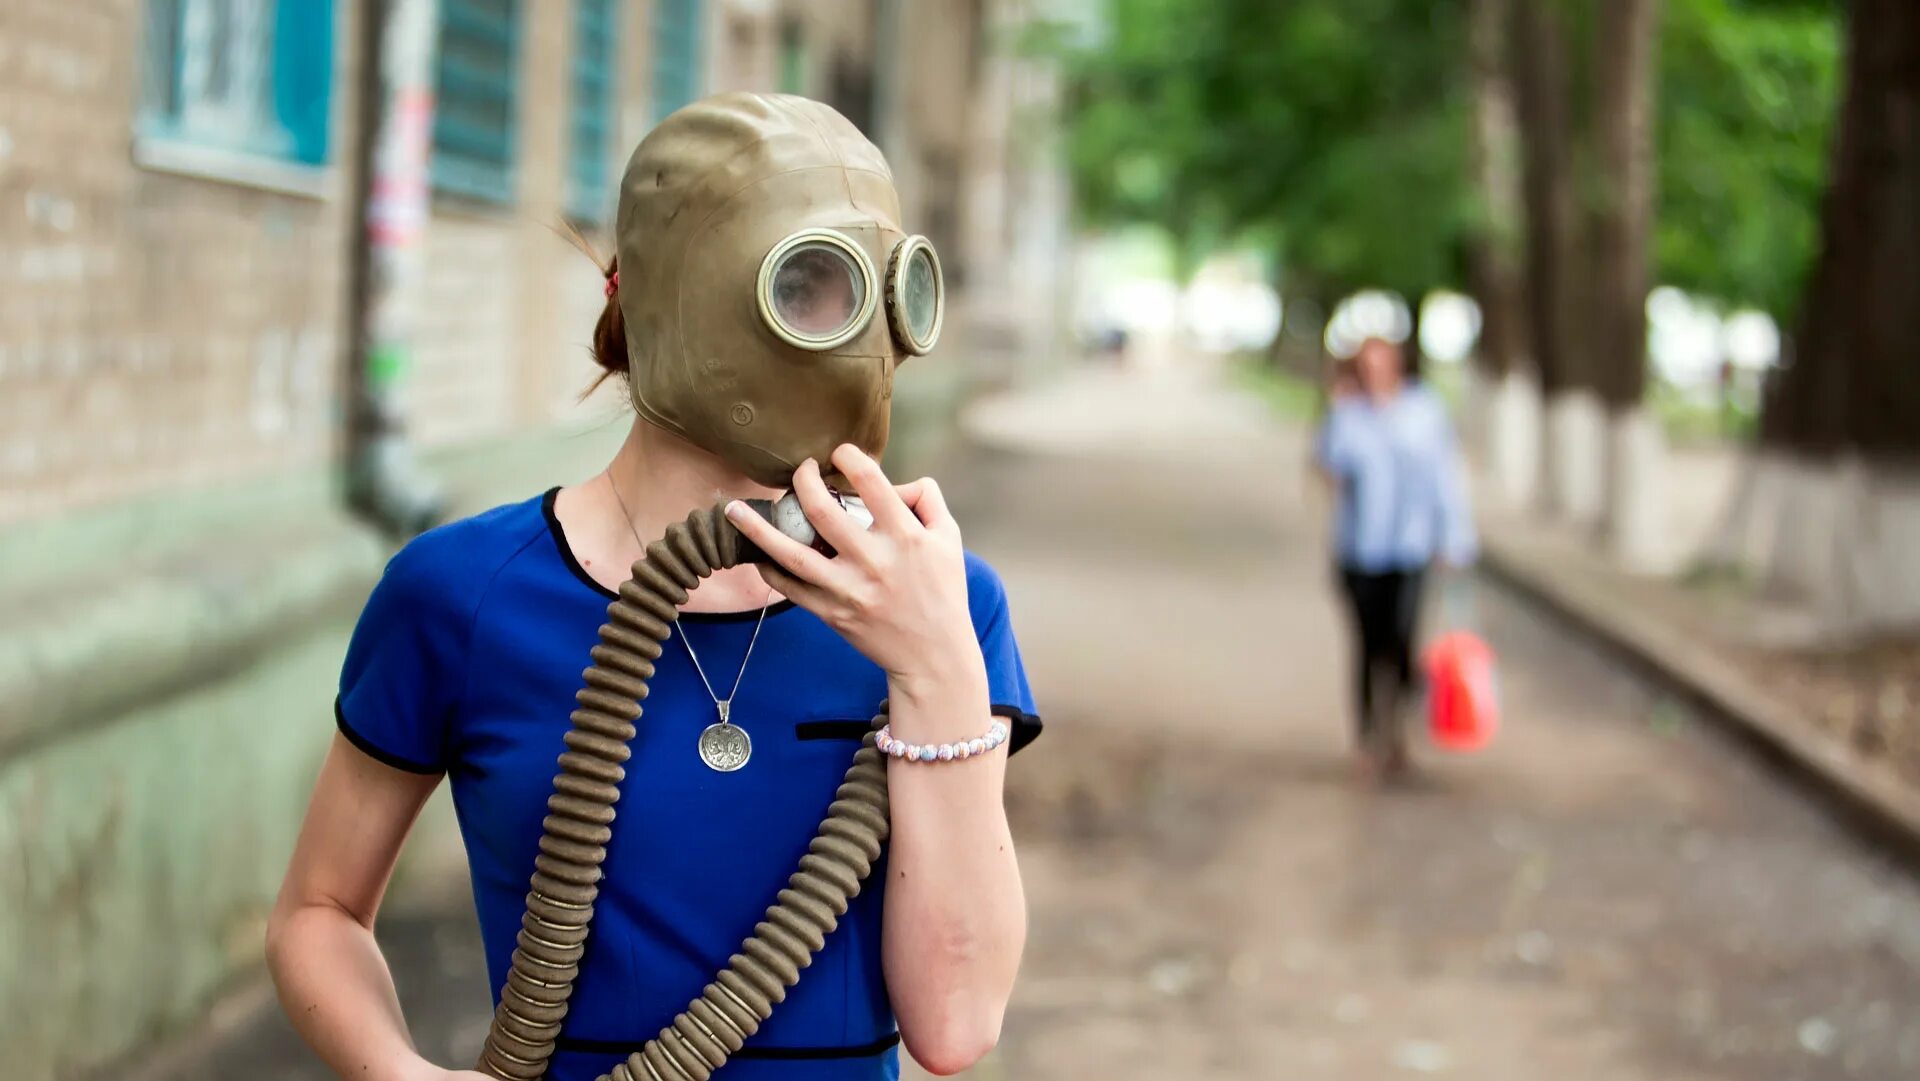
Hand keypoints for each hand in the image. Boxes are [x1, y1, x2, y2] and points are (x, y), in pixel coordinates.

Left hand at [725, 445, 984, 702]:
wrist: (934, 655)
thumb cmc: (943, 591)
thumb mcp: (949, 539)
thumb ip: (927, 499)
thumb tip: (895, 480)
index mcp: (905, 537)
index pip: (871, 484)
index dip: (850, 458)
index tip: (840, 453)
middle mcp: (874, 561)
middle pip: (823, 511)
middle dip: (802, 481)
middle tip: (799, 470)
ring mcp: (849, 590)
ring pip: (793, 555)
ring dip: (758, 530)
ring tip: (732, 509)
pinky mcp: (833, 613)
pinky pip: (790, 589)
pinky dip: (768, 570)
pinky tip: (755, 553)